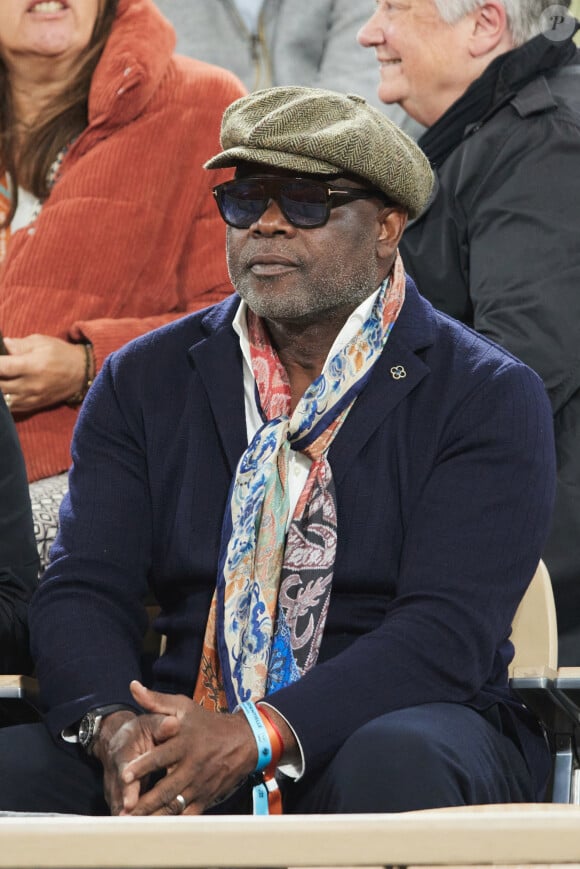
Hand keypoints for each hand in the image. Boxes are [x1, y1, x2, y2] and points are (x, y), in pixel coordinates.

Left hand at [0, 334, 87, 411]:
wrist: (81, 373)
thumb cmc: (61, 354)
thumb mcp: (41, 342)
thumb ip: (19, 344)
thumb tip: (3, 345)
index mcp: (32, 366)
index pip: (2, 367)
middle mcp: (31, 384)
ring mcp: (32, 397)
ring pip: (3, 399)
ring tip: (1, 380)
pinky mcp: (33, 405)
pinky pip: (11, 407)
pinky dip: (3, 400)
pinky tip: (3, 392)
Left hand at [117, 681, 257, 815]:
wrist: (244, 740)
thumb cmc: (207, 722)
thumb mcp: (183, 706)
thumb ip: (156, 701)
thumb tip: (133, 687)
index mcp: (185, 742)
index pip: (161, 756)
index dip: (143, 766)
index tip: (125, 775)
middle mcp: (193, 765)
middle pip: (166, 787)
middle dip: (145, 800)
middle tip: (125, 809)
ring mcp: (200, 784)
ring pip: (175, 804)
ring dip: (155, 815)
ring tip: (134, 824)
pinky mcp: (206, 797)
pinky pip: (188, 814)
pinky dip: (173, 822)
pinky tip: (157, 829)